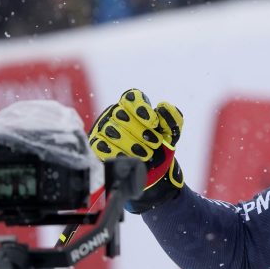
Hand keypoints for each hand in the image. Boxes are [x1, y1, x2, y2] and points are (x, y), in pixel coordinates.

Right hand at [88, 89, 184, 212]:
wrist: (153, 170)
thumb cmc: (160, 146)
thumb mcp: (171, 133)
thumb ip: (173, 118)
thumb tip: (162, 107)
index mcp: (133, 107)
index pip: (131, 98)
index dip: (141, 108)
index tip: (153, 123)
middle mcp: (115, 115)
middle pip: (121, 114)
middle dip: (140, 130)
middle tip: (155, 143)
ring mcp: (103, 129)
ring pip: (111, 130)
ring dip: (131, 143)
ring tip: (147, 154)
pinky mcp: (97, 145)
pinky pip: (101, 145)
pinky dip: (117, 152)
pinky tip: (129, 158)